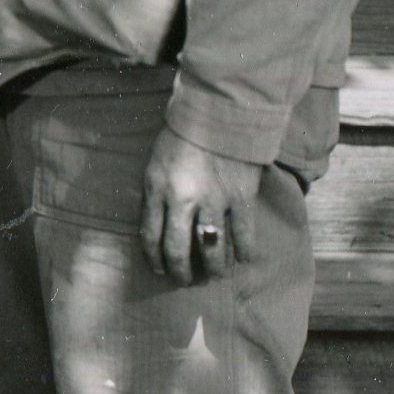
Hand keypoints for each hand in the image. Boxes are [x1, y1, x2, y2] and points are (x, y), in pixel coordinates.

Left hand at [139, 127, 265, 282]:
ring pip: (211, 250)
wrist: (219, 112)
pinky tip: (242, 258)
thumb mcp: (156, 162)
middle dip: (180, 272)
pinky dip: (243, 251)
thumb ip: (155, 193)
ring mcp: (213, 201)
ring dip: (213, 269)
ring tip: (214, 276)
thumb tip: (158, 226)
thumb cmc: (182, 135)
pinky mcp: (241, 198)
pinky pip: (243, 236)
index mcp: (157, 188)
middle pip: (177, 250)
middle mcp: (182, 200)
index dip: (154, 259)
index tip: (159, 269)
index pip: (150, 236)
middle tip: (185, 281)